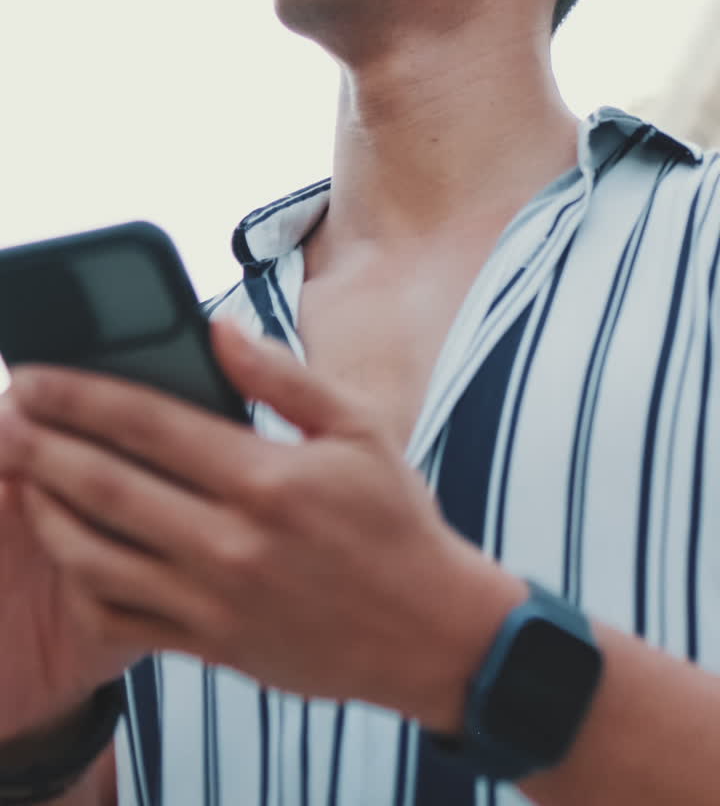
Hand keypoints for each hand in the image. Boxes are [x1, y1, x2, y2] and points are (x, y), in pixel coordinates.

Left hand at [3, 321, 518, 727]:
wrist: (430, 633)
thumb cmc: (396, 520)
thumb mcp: (358, 427)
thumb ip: (281, 375)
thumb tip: (216, 328)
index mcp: (267, 478)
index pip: (148, 424)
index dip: (81, 395)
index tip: (35, 375)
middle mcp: (233, 541)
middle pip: (107, 487)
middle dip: (41, 447)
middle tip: (5, 418)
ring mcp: (217, 601)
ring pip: (99, 557)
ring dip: (47, 513)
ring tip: (22, 478)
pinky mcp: (214, 646)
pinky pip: (123, 618)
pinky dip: (82, 584)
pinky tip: (70, 552)